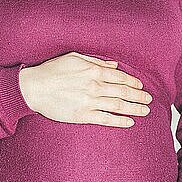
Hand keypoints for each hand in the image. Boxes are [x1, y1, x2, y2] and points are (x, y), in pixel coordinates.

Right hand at [18, 51, 152, 127]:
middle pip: (123, 92)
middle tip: (148, 100)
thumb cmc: (51, 71)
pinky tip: (130, 123)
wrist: (33, 88)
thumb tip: (113, 65)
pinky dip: (120, 121)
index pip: (120, 77)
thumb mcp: (73, 57)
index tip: (140, 87)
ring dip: (134, 109)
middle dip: (138, 96)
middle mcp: (94, 86)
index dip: (133, 82)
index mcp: (93, 70)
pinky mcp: (82, 115)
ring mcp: (89, 101)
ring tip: (144, 111)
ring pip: (118, 105)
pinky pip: (106, 119)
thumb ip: (95, 61)